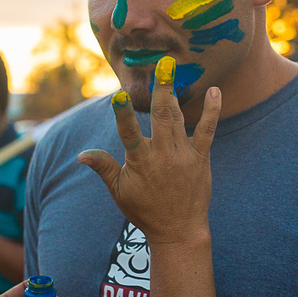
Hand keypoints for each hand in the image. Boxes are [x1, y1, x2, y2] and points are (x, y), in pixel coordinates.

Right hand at [78, 57, 219, 244]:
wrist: (179, 231)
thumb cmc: (145, 211)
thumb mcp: (119, 191)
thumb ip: (104, 168)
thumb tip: (81, 155)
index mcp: (139, 162)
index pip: (128, 133)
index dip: (123, 114)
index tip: (119, 95)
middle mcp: (162, 155)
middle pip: (160, 117)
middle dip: (160, 90)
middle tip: (161, 65)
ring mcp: (183, 155)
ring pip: (177, 118)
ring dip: (174, 94)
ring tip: (172, 69)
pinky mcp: (200, 158)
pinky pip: (207, 130)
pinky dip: (212, 110)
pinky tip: (216, 91)